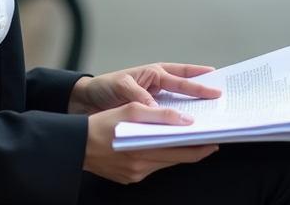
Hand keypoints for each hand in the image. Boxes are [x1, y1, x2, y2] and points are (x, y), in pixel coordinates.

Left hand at [68, 63, 220, 114]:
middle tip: (224, 98)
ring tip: (211, 117)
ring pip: (181, 104)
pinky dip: (177, 124)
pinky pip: (168, 118)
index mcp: (154, 73)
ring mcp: (156, 100)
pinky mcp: (150, 114)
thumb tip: (157, 109)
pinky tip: (186, 132)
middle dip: (205, 91)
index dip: (199, 86)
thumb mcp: (121, 87)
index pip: (181, 79)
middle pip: (187, 88)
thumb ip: (139, 97)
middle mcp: (159, 85)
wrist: (86, 101)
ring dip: (194, 109)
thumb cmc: (104, 88)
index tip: (215, 91)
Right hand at [82, 102, 218, 183]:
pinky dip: (160, 156)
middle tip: (209, 139)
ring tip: (187, 138)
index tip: (215, 140)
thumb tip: (185, 121)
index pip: (184, 153)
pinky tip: (162, 145)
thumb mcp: (131, 110)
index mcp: (144, 151)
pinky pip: (152, 167)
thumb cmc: (101, 124)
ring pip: (166, 163)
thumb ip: (160, 115)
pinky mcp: (129, 178)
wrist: (75, 144)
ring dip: (177, 152)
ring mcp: (136, 175)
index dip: (202, 147)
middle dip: (194, 149)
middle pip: (178, 159)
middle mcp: (142, 167)